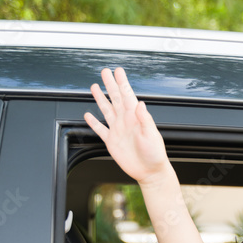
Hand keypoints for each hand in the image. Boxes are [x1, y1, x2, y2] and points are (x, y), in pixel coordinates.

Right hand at [84, 68, 170, 183]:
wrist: (149, 171)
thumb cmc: (155, 154)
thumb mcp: (151, 135)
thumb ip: (144, 119)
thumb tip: (140, 103)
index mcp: (135, 117)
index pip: (127, 95)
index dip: (122, 83)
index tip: (118, 71)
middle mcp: (125, 121)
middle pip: (115, 98)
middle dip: (110, 85)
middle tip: (105, 72)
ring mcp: (117, 130)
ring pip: (106, 110)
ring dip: (101, 98)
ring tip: (95, 87)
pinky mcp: (111, 141)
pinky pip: (100, 129)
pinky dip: (93, 122)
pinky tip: (88, 115)